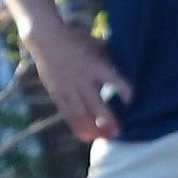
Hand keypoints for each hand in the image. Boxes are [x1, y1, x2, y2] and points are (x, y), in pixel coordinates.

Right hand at [26, 18, 130, 142]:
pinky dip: (77, 126)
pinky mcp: (57, 93)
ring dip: (92, 128)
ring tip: (103, 138)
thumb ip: (109, 55)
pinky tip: (85, 136)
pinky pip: (67, 113)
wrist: (45, 39)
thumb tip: (128, 60)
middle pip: (96, 104)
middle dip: (107, 120)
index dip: (122, 89)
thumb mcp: (95, 43)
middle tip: (118, 133)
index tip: (131, 100)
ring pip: (80, 113)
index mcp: (94, 65)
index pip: (112, 79)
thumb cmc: (74, 39)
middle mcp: (81, 79)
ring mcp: (68, 88)